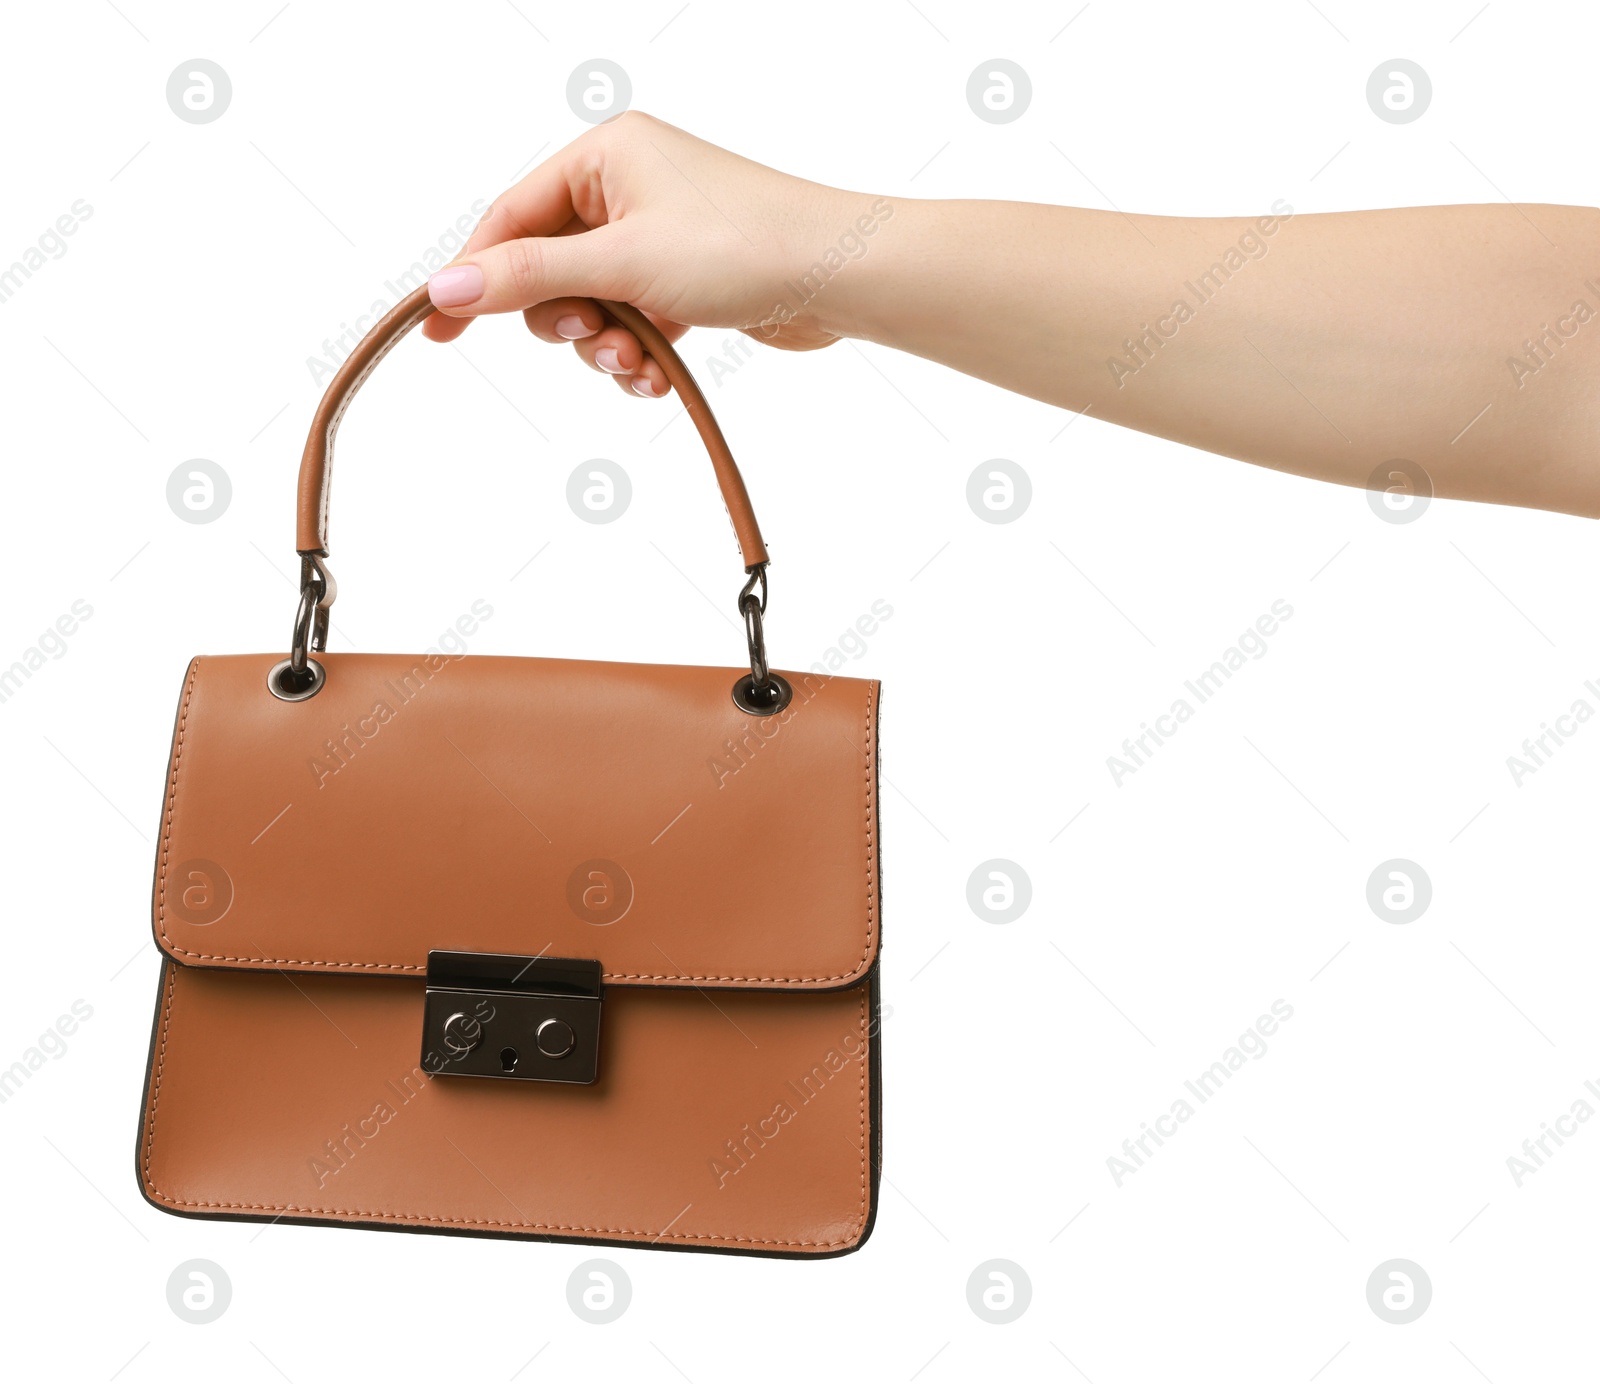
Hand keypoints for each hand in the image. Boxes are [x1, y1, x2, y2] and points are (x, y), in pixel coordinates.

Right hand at [422, 112, 886, 397]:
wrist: (840, 276)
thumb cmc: (741, 246)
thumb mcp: (620, 263)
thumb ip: (530, 278)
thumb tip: (450, 285)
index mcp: (605, 155)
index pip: (512, 216)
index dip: (474, 274)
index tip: (438, 326)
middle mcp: (629, 187)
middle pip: (549, 268)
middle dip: (566, 321)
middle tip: (595, 340)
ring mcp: (660, 235)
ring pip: (592, 305)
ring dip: (606, 348)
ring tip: (639, 364)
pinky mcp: (688, 280)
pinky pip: (633, 323)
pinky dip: (638, 355)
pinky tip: (657, 377)